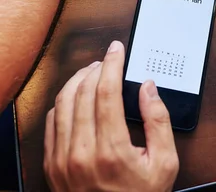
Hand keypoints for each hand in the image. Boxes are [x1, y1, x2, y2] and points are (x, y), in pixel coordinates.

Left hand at [44, 41, 178, 191]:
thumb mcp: (164, 164)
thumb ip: (159, 121)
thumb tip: (149, 88)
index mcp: (111, 150)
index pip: (105, 91)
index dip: (112, 63)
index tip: (116, 50)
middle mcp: (81, 153)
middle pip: (82, 91)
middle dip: (96, 67)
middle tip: (107, 60)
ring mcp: (63, 159)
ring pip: (62, 101)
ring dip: (77, 79)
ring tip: (92, 73)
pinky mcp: (52, 165)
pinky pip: (51, 120)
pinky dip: (63, 101)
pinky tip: (75, 96)